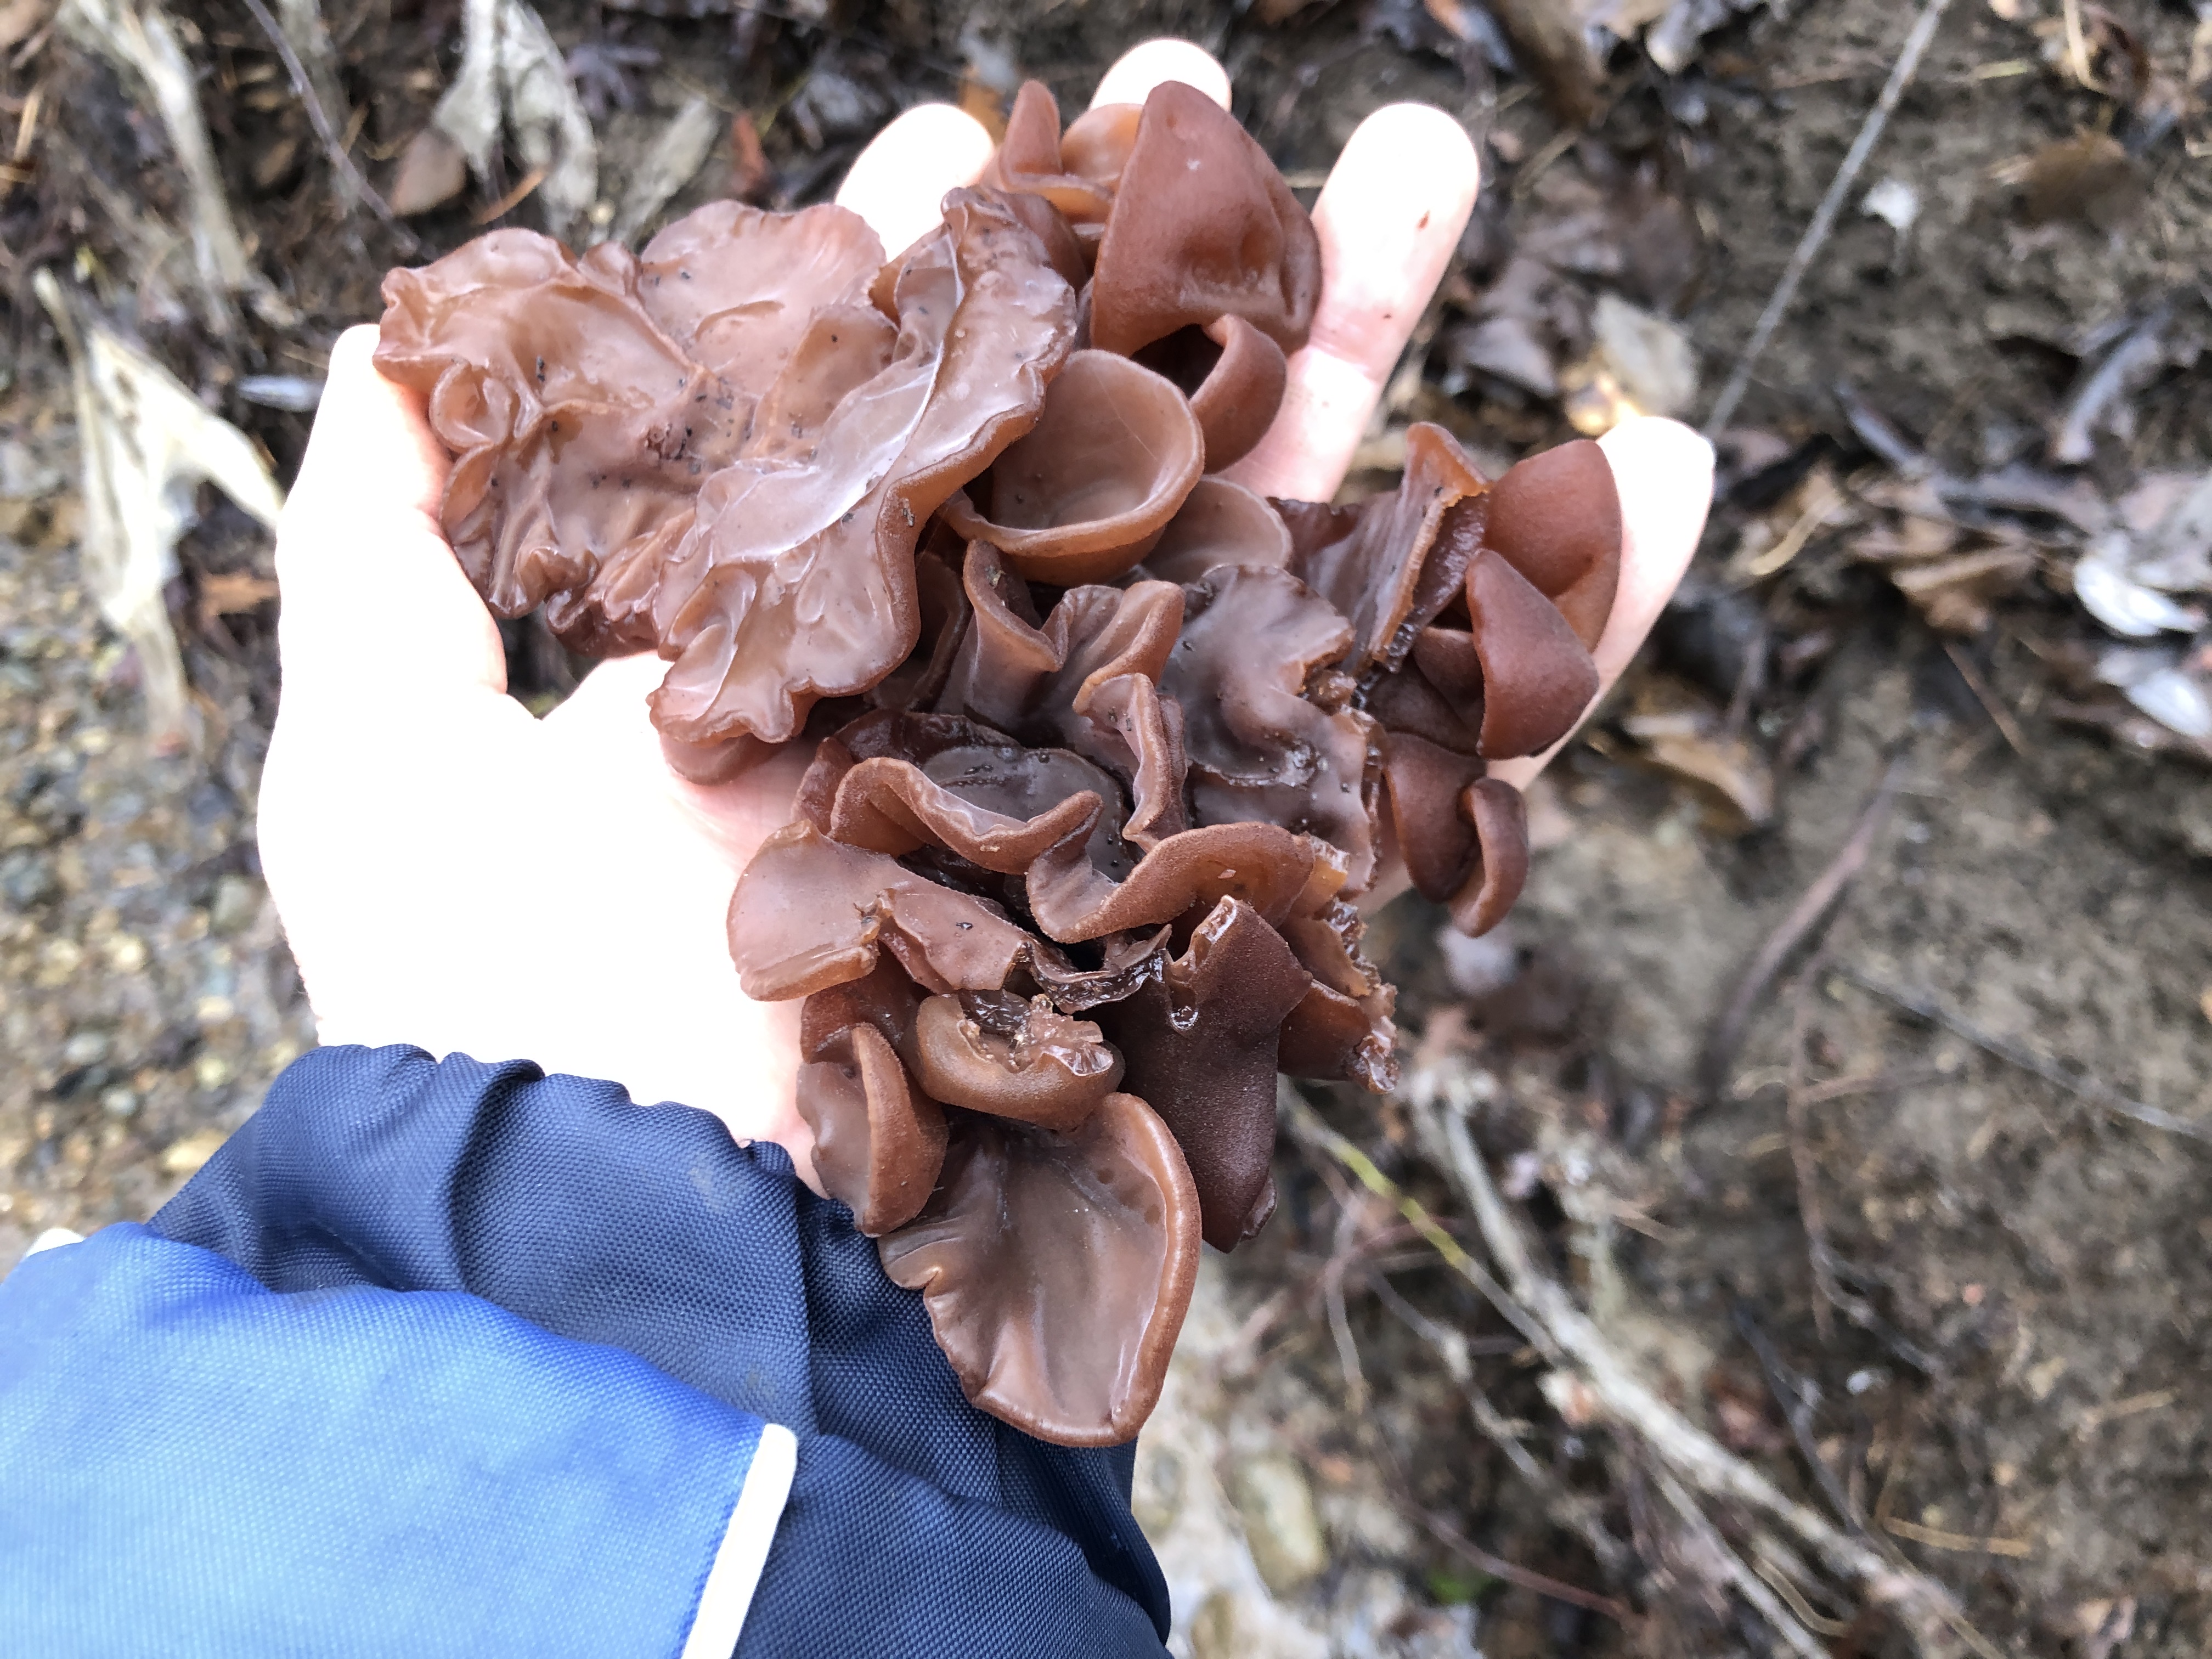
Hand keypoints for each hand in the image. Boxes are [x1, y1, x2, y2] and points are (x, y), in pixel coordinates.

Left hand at [257, 39, 1712, 1179]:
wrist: (683, 1271)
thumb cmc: (520, 1027)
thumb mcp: (383, 770)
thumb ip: (385, 550)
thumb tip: (385, 348)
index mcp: (819, 646)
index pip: (900, 418)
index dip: (923, 275)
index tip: (949, 137)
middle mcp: (986, 697)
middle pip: (1106, 443)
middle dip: (1172, 266)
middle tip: (1208, 97)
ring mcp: (1134, 784)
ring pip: (1279, 537)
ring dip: (1376, 355)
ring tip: (1429, 172)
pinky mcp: (1255, 885)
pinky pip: (1434, 736)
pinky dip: (1564, 614)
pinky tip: (1652, 458)